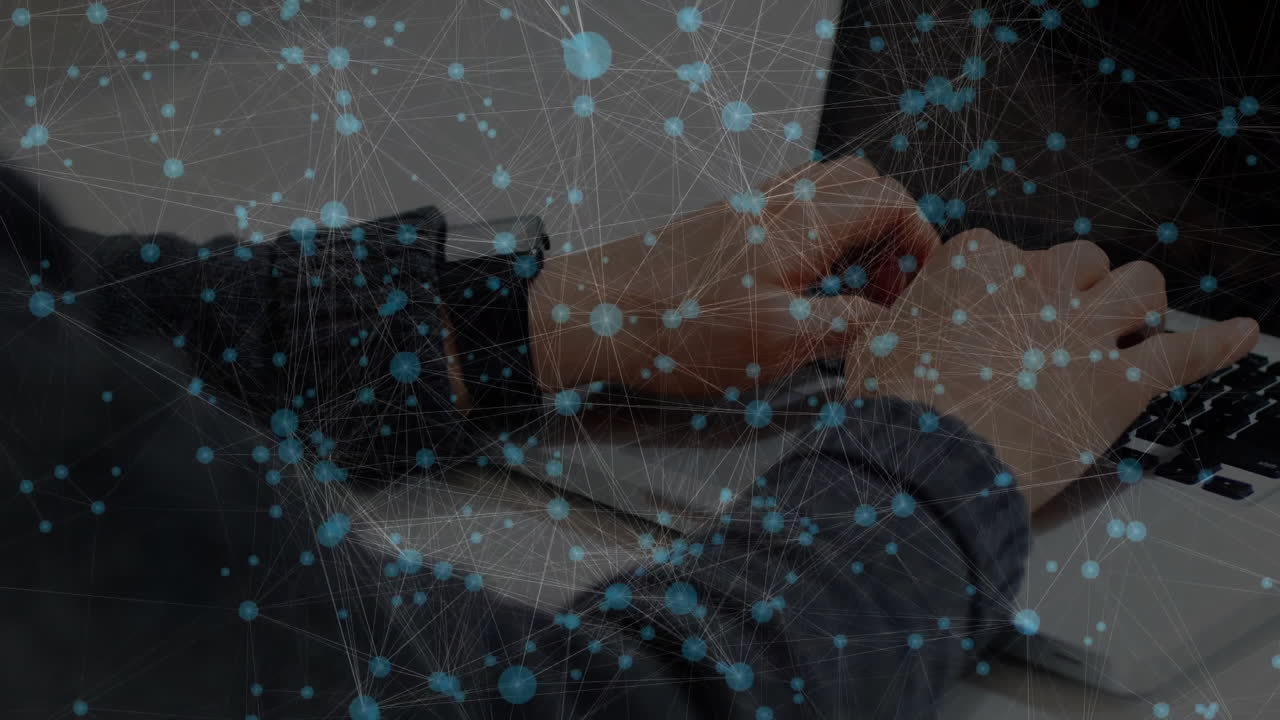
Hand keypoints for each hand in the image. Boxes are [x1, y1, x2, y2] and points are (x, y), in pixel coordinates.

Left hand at [528, 156, 938, 395]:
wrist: (591, 312)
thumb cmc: (678, 330)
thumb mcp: (777, 344)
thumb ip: (843, 328)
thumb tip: (885, 324)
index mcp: (802, 224)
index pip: (889, 202)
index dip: (919, 242)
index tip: (921, 290)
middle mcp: (777, 205)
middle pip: (862, 187)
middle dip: (891, 235)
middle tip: (884, 292)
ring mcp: (746, 212)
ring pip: (825, 198)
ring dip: (852, 238)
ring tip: (846, 296)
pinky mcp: (722, 229)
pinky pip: (790, 215)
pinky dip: (815, 242)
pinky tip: (800, 292)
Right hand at [846, 229, 1259, 511]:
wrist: (925, 463)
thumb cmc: (895, 411)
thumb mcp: (873, 348)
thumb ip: (894, 325)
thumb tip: (886, 328)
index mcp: (978, 264)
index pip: (1013, 253)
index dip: (1014, 290)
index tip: (1007, 317)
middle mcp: (1036, 283)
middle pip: (1084, 260)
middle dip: (1082, 289)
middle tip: (1068, 323)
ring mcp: (1082, 330)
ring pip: (1141, 286)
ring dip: (1140, 305)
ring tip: (1136, 324)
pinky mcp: (1119, 382)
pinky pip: (1186, 352)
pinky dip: (1218, 343)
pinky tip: (1241, 336)